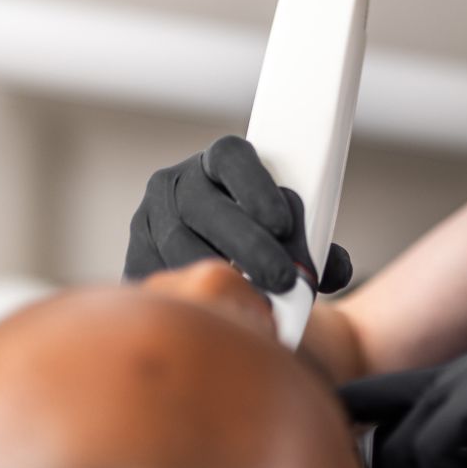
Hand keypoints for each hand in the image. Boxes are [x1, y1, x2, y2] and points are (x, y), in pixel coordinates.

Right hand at [124, 134, 351, 294]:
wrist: (207, 266)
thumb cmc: (258, 243)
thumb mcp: (287, 234)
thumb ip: (316, 246)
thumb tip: (334, 269)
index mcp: (216, 163)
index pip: (232, 157)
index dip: (257, 187)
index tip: (284, 223)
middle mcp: (175, 184)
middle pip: (206, 206)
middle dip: (249, 245)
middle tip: (283, 278)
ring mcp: (148, 220)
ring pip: (180, 245)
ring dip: (220, 275)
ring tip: (257, 302)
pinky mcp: (132, 259)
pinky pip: (157, 278)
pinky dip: (190, 296)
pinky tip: (218, 310)